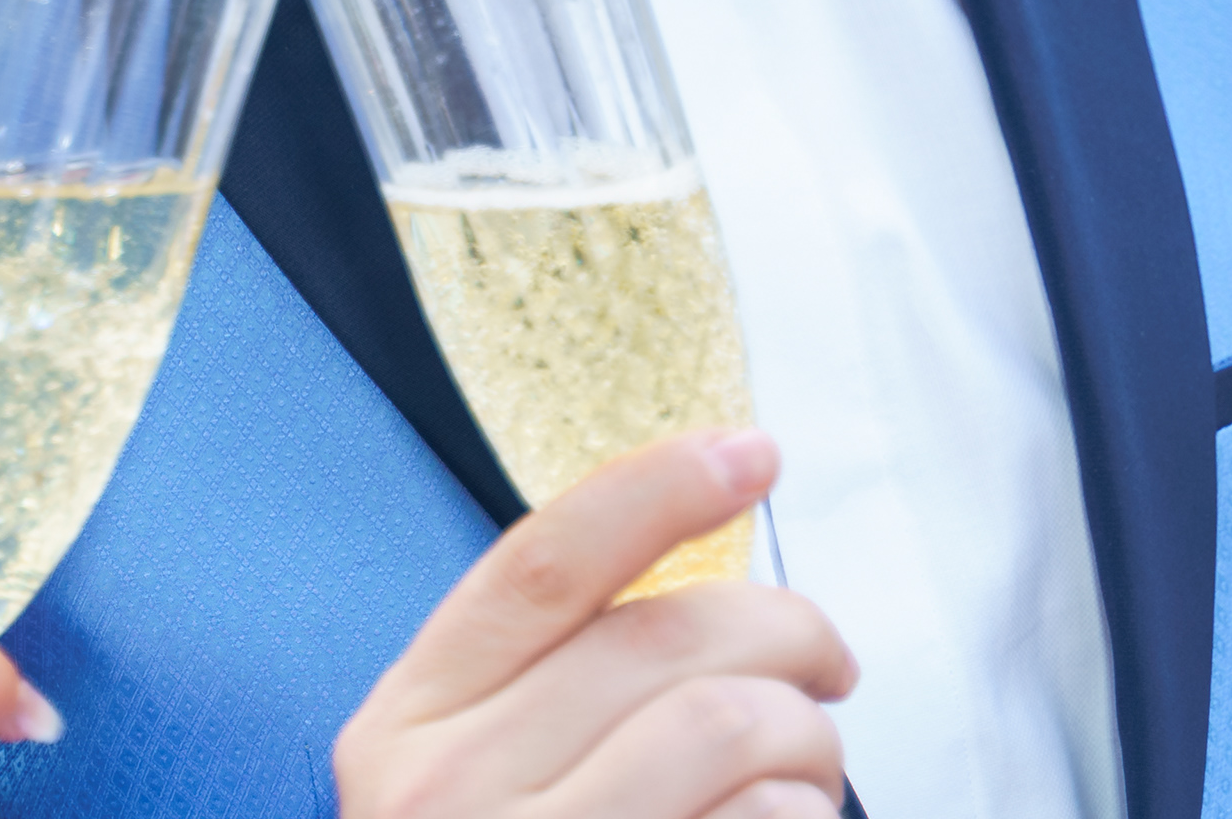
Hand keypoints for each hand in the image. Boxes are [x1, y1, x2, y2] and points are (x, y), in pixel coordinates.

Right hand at [335, 430, 854, 818]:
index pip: (540, 563)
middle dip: (789, 635)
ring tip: (812, 777)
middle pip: (667, 644)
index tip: (753, 449)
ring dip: (813, 747)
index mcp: (403, 730)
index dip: (658, 488)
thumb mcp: (475, 786)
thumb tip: (705, 570)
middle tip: (828, 670)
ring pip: (734, 728)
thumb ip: (552, 689)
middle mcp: (443, 798)